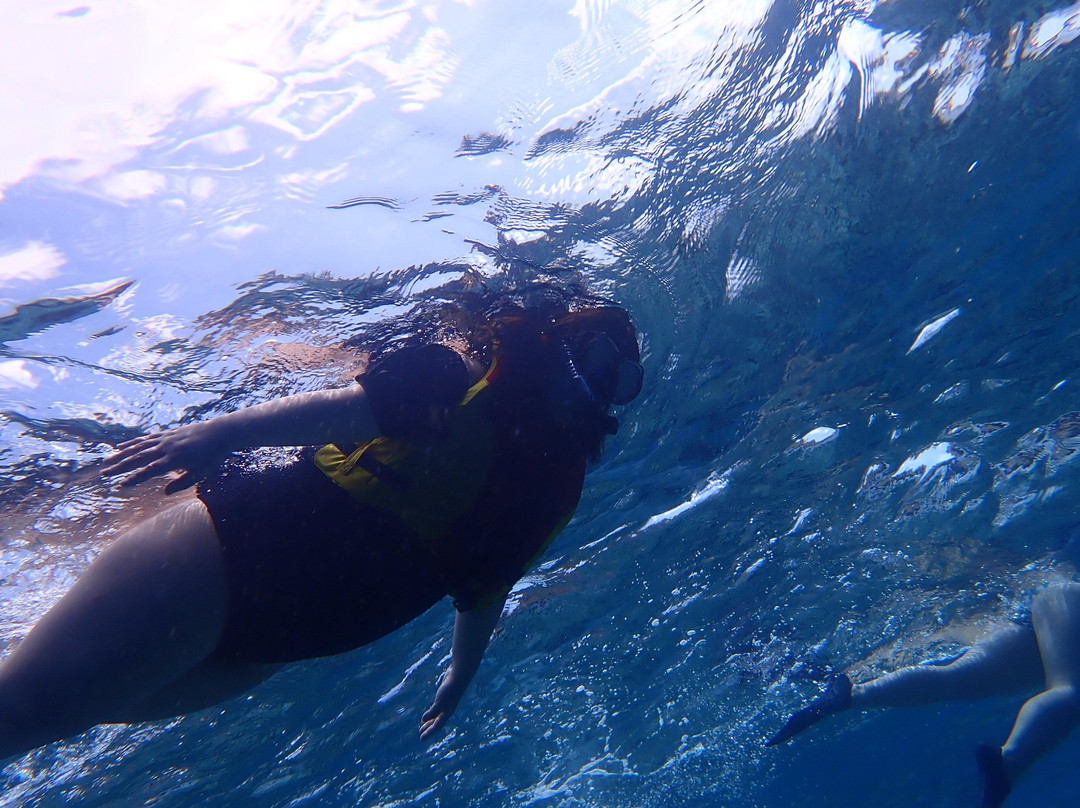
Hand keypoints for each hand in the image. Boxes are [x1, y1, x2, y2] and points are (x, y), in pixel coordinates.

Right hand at [100, 421, 227, 493]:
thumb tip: (165, 492)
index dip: (134, 478)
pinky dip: (132, 443)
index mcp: (174, 460)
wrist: (219, 433)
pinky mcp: (166, 434)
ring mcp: (164, 439)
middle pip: (138, 458)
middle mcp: (166, 448)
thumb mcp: (200, 473)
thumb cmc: (211, 457)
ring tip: (106, 461)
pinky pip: (145, 439)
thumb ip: (183, 483)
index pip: (149, 471)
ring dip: (121, 455)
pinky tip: (121, 448)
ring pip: (138, 447)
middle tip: (104, 474)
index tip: (121, 485)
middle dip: (120, 467)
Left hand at [419, 670, 465, 740]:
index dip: (429, 733)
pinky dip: (432, 712)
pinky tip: (428, 713)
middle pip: (436, 722)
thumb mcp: (440, 701)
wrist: (459, 676)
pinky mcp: (444, 697)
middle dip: (429, 729)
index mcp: (447, 713)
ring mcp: (446, 704)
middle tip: (421, 734)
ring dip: (430, 721)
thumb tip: (423, 720)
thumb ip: (432, 711)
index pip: (436, 726)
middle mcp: (446, 710)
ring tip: (423, 726)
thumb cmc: (450, 689)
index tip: (421, 739)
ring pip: (436, 716)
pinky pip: (436, 708)